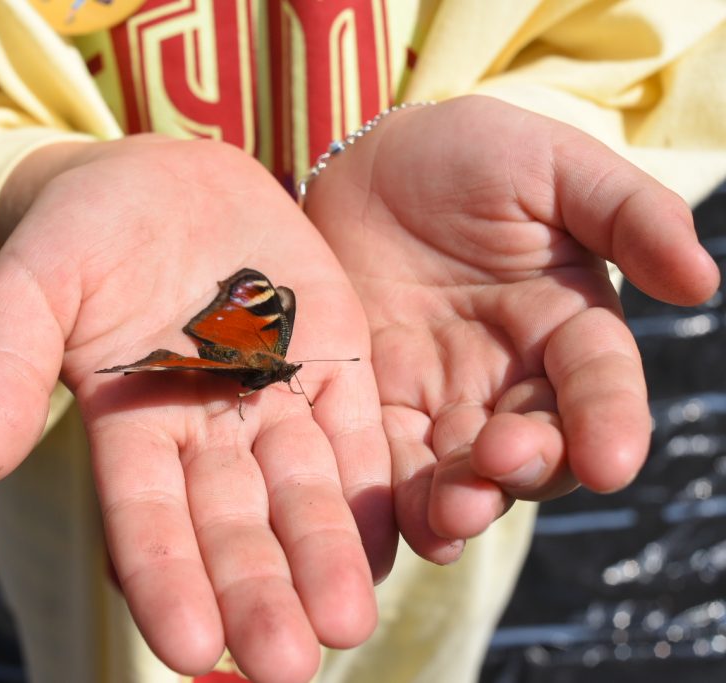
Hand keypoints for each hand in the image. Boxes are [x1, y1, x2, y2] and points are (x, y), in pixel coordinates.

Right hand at [0, 136, 392, 681]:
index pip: (147, 520)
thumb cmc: (81, 232)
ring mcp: (275, 399)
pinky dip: (375, 483)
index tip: (191, 647)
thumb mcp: (33, 285)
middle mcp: (207, 432)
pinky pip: (357, 430)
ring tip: (350, 620)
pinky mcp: (333, 363)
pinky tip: (397, 539)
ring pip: (303, 492)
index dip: (167, 580)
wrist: (162, 178)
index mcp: (130, 428)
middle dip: (259, 594)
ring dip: (326, 556)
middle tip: (290, 665)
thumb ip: (5, 366)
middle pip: (234, 526)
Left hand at [305, 95, 719, 562]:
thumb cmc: (468, 156)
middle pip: (538, 447)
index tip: (610, 461)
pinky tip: (403, 524)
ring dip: (463, 503)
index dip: (608, 423)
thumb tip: (701, 283)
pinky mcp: (378, 407)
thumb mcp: (553, 166)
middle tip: (503, 463)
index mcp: (567, 323)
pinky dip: (400, 504)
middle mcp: (512, 377)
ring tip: (449, 511)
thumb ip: (627, 214)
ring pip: (466, 473)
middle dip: (528, 467)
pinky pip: (392, 466)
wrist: (366, 166)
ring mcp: (442, 399)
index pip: (599, 384)